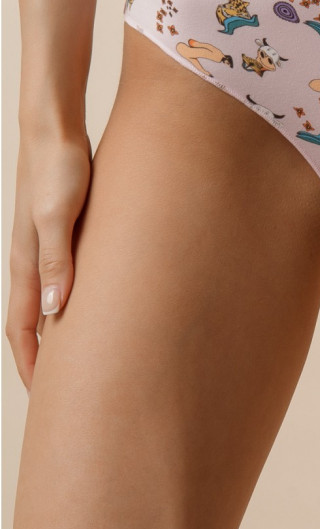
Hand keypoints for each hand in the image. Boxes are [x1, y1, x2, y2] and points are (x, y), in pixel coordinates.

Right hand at [5, 127, 92, 392]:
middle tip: (65, 390)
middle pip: (30, 322)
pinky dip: (68, 300)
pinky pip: (60, 277)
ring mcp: (43, 245)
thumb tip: (53, 311)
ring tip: (79, 357)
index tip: (47, 398)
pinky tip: (89, 303)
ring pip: (45, 301)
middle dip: (43, 358)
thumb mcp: (57, 215)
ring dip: (55, 332)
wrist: (55, 129)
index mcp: (26, 263)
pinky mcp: (60, 230)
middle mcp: (30, 260)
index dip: (33, 364)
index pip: (21, 329)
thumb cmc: (58, 169)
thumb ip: (57, 260)